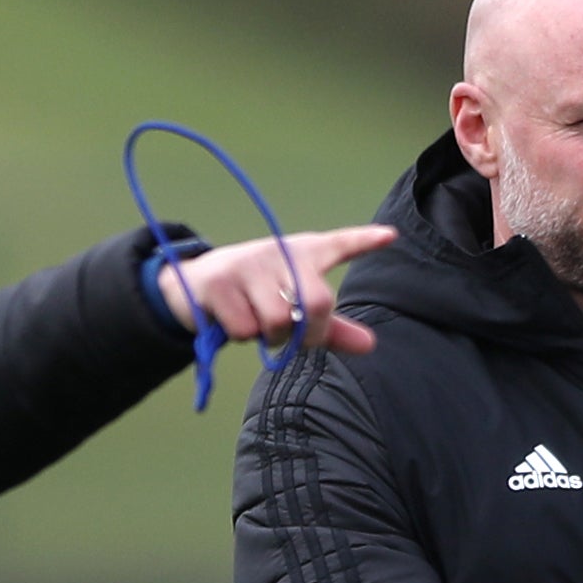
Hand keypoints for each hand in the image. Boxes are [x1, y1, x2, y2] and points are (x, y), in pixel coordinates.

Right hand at [153, 225, 397, 356]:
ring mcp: (247, 264)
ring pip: (278, 321)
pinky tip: (230, 318)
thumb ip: (330, 327)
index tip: (389, 236)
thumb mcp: (293, 305)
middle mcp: (277, 252)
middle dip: (308, 332)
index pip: (338, 245)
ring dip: (269, 337)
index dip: (363, 241)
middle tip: (289, 335)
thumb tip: (370, 345)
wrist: (193, 285)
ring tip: (255, 322)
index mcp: (301, 253)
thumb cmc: (254, 295)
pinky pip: (245, 329)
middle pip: (316, 302)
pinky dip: (241, 335)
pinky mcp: (219, 282)